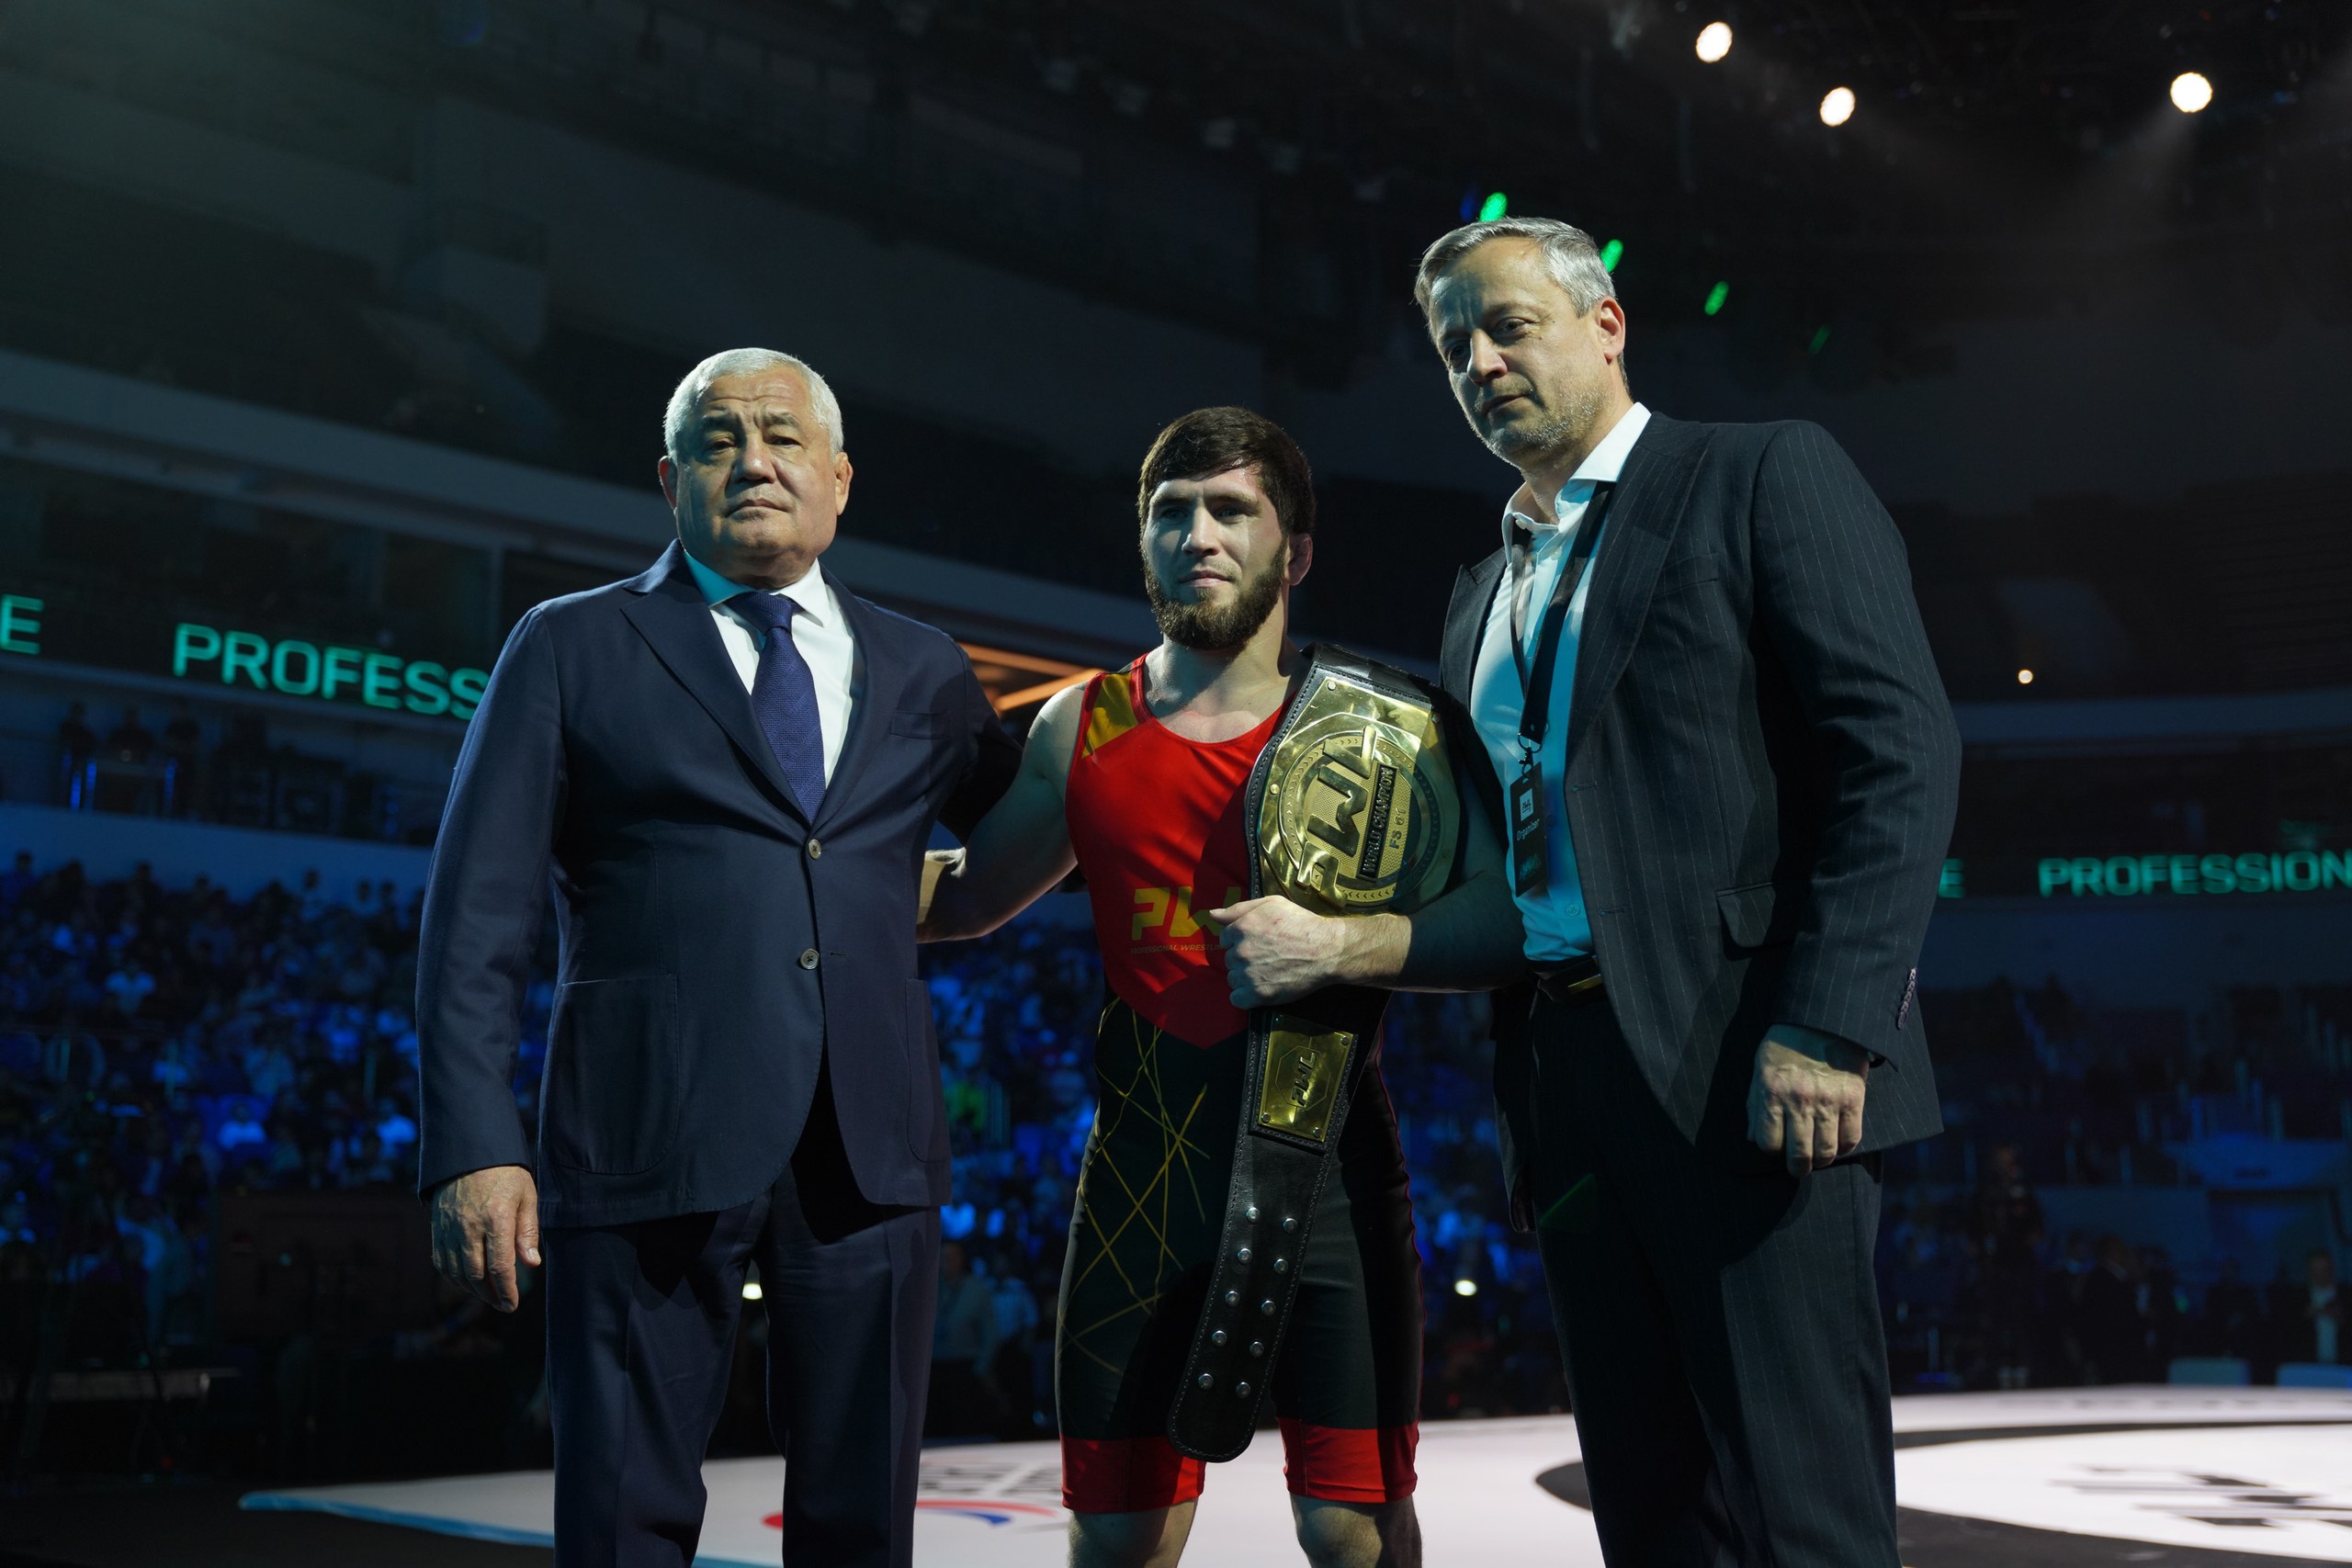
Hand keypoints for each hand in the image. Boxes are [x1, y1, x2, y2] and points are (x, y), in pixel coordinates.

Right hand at [431, 1164, 540, 1311]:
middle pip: (476, 1275)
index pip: (500, 1266)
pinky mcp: (437, 1228)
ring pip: (456, 1273)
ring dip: (472, 1290)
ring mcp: (449, 1228)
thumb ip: (528, 1232)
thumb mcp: (526, 1197)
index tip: (513, 1305)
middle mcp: (469, 1226)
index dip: (506, 1291)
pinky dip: (453, 1278)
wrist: (470, 1152)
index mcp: (496, 1218)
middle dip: (490, 1296)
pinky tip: (467, 1281)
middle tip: (502, 1304)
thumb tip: (531, 1264)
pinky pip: (441, 1262)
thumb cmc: (505, 1174)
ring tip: (488, 1295)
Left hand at [1203, 896, 1373, 1007]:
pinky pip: (1237, 999)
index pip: (1225, 939)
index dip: (1240, 940)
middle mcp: (1241, 951)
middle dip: (1243, 959)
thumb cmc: (1301, 923)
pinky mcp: (1259, 994)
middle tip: (1265, 957)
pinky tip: (1260, 988)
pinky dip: (1245, 996)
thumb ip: (1238, 909)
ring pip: (1233, 979)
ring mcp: (1249, 974)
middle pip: (1229, 960)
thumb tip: (1211, 915)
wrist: (1326, 950)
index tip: (1257, 943)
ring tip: (1266, 972)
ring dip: (1244, 977)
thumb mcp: (1271, 904)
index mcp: (1241, 928)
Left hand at [1747, 1023, 1869, 1176]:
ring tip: (1817, 1160)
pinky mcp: (1853, 1098)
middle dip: (1797, 1167)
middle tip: (1798, 1169)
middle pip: (1797, 1154)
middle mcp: (1799, 1101)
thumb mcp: (1760, 1070)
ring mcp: (1828, 1101)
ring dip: (1820, 1161)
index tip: (1776, 1147)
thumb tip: (1752, 1138)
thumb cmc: (1785, 1045)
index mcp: (1771, 1093)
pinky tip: (1837, 1144)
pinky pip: (1851, 1137)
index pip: (1768, 1143)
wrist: (1822, 1019)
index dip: (1771, 1150)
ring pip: (1825, 1151)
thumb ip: (1755, 1105)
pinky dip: (1845, 1147)